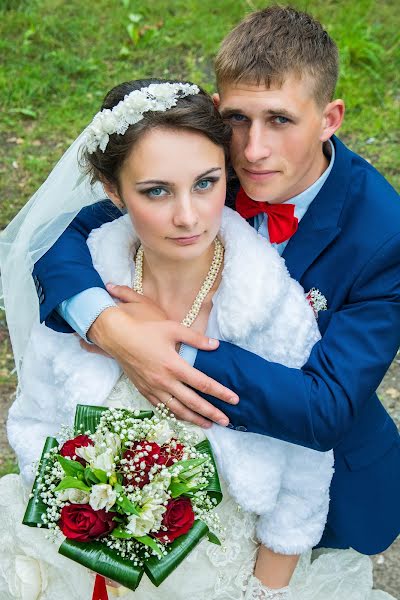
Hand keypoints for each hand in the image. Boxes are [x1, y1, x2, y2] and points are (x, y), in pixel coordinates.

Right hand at [87, 284, 238, 426]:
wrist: (116, 336)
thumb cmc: (145, 330)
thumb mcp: (172, 328)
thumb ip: (195, 338)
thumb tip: (215, 345)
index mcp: (174, 365)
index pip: (202, 383)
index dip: (220, 392)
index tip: (234, 399)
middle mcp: (164, 381)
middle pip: (192, 402)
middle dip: (211, 413)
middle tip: (226, 421)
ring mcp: (153, 388)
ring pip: (177, 409)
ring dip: (194, 419)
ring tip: (208, 425)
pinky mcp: (144, 390)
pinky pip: (161, 408)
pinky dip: (174, 415)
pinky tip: (183, 418)